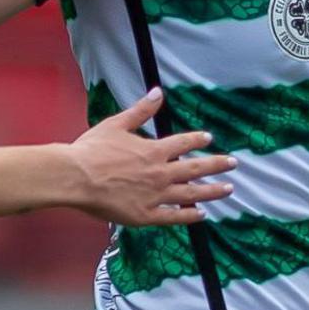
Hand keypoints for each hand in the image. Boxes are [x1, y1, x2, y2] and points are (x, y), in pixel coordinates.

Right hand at [68, 88, 236, 226]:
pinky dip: (190, 216)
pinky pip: (174, 217)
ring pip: (191, 193)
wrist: (76, 177)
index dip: (197, 140)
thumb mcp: (117, 123)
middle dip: (217, 165)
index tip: (209, 138)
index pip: (183, 143)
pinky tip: (202, 214)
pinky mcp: (145, 215)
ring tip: (228, 189)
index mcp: (154, 150)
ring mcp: (155, 196)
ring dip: (212, 191)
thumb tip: (158, 92)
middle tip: (233, 163)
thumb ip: (141, 110)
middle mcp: (160, 173)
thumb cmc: (92, 150)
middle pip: (196, 168)